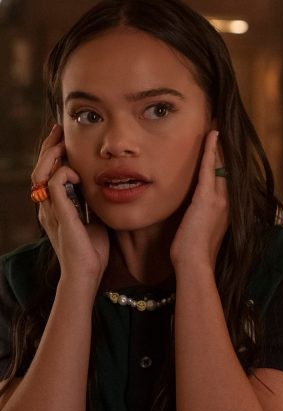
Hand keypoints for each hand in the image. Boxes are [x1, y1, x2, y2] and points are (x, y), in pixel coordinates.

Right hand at [32, 125, 108, 292]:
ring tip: (64, 142)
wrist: (87, 273)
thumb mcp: (94, 216)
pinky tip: (76, 171)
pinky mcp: (59, 214)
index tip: (65, 136)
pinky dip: (64, 173)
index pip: (48, 171)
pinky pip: (53, 184)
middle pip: (39, 167)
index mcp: (55, 205)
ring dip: (53, 155)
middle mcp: (47, 205)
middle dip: (49, 146)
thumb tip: (107, 184)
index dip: (54, 153)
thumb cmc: (94, 248)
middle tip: (60, 129)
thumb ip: (93, 200)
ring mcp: (50, 210)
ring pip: (41, 172)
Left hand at [170, 130, 228, 267]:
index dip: (225, 163)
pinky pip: (209, 169)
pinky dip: (211, 151)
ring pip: (221, 165)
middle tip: (222, 130)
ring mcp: (220, 200)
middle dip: (225, 150)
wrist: (195, 264)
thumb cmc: (194, 255)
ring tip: (217, 127)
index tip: (223, 149)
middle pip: (228, 169)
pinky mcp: (207, 199)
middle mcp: (228, 202)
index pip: (227, 180)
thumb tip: (194, 217)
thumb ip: (201, 221)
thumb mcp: (201, 234)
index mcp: (226, 210)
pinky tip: (212, 136)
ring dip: (219, 146)